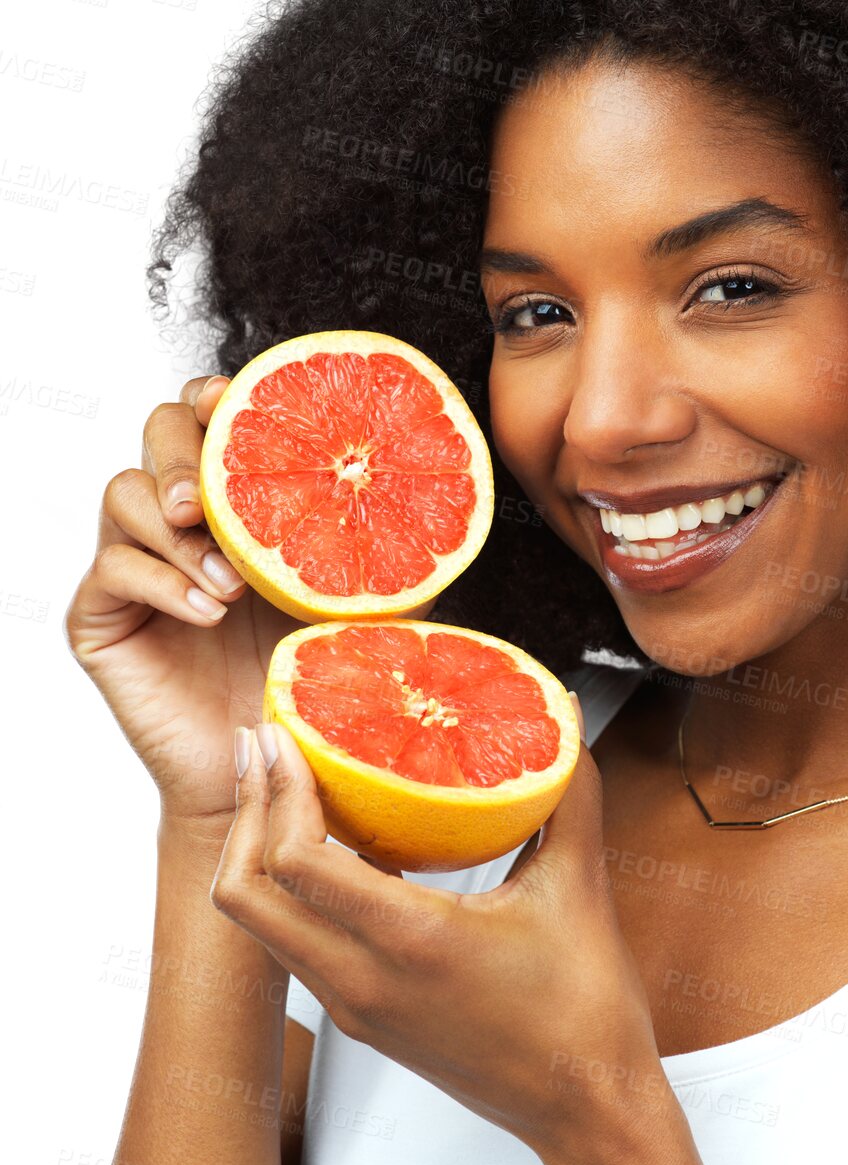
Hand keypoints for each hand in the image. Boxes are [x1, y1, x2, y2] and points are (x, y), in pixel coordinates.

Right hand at [62, 369, 436, 839]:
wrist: (274, 769)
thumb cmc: (318, 684)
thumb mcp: (372, 604)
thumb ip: (390, 546)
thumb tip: (427, 480)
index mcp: (239, 500)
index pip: (208, 417)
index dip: (212, 395)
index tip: (231, 399)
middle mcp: (183, 520)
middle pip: (157, 433)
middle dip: (184, 453)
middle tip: (209, 502)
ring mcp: (138, 566)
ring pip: (123, 493)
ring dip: (179, 531)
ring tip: (230, 582)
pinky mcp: (102, 617)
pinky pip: (109, 569)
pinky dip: (159, 582)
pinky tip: (206, 610)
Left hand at [211, 721, 670, 1162]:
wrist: (585, 1110)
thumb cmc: (586, 1010)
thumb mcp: (580, 886)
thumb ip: (571, 793)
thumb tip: (563, 717)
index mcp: (408, 944)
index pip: (296, 863)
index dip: (276, 792)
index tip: (280, 736)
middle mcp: (362, 982)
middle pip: (244, 895)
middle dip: (243, 812)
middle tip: (258, 747)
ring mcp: (354, 1007)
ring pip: (260, 925)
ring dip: (256, 851)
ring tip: (281, 786)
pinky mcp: (361, 1019)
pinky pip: (296, 945)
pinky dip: (291, 889)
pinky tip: (332, 845)